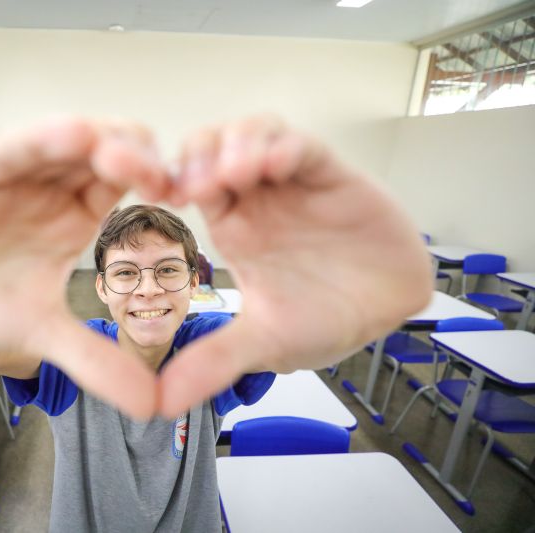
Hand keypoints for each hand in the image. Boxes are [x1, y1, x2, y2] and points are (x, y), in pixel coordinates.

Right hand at [0, 117, 170, 417]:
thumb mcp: (45, 332)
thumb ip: (95, 361)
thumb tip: (151, 405)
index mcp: (78, 215)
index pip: (128, 184)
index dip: (156, 182)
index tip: (185, 198)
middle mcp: (54, 187)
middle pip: (107, 151)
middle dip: (137, 155)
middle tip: (162, 177)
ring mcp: (19, 175)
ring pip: (67, 140)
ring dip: (99, 141)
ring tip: (124, 155)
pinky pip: (15, 149)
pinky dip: (43, 141)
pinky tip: (71, 137)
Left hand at [157, 115, 431, 416]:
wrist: (386, 314)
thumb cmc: (325, 317)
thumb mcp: (265, 340)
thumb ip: (215, 361)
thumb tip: (158, 402)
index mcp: (233, 225)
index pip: (188, 183)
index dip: (170, 180)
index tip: (162, 196)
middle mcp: (258, 197)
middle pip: (213, 148)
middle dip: (199, 153)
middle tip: (197, 182)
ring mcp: (293, 182)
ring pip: (254, 135)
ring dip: (239, 144)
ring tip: (235, 172)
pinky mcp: (332, 176)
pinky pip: (304, 147)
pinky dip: (287, 146)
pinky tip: (276, 162)